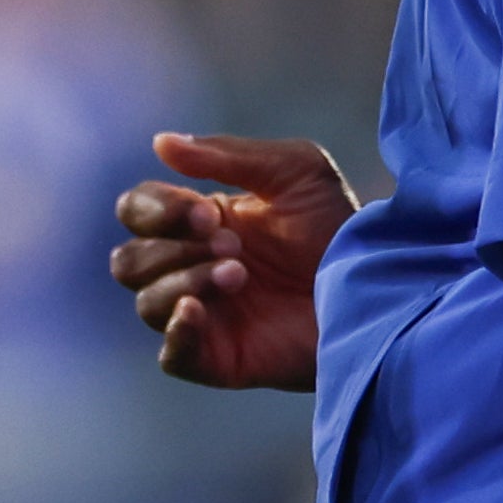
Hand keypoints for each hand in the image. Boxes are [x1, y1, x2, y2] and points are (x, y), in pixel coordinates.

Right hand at [110, 132, 353, 390]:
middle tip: (230, 244)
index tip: (210, 213)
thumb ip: (227, 153)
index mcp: (199, 222)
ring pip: (145, 303)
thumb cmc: (337, 227)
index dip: (158, 209)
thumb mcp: (294, 170)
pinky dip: (177, 331)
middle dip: (170, 246)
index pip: (138, 210)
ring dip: (185, 280)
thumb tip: (160, 143)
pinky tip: (200, 309)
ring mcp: (204, 316)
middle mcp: (191, 268)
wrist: (375, 287)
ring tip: (238, 274)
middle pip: (127, 260)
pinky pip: (170, 355)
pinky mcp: (220, 359)